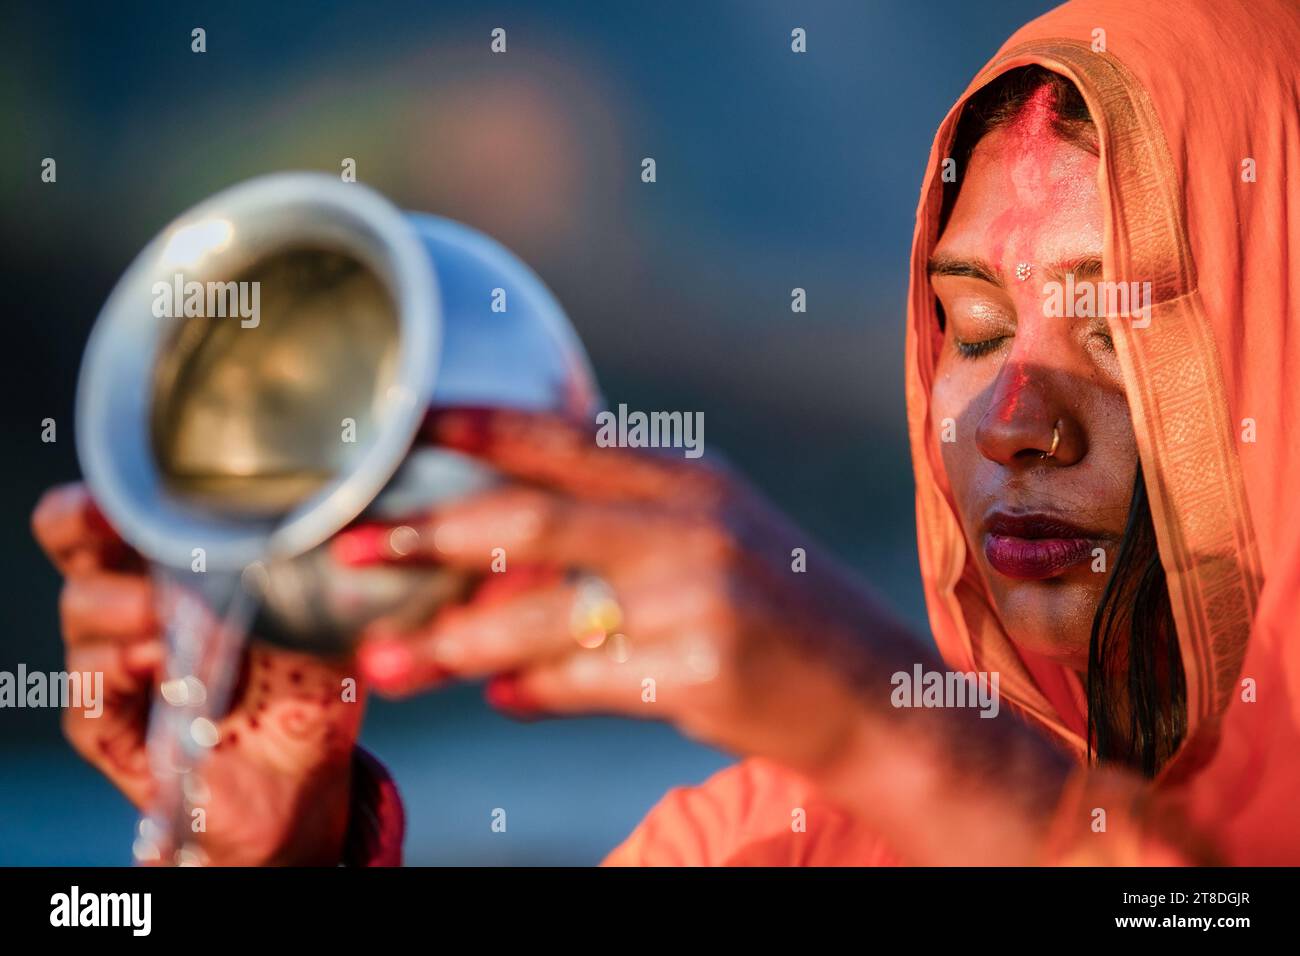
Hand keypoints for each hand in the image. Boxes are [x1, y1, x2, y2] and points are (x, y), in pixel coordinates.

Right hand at [32, 483, 363, 865]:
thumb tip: (341, 509)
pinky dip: (122, 672)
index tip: (142, 479)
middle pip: (70, 535)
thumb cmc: (310, 681)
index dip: (117, 482)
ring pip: (81, 608)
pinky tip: (163, 670)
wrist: (308, 779)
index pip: (122, 501)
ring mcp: (115, 658)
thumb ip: (320, 561)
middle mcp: (134, 596)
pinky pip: (88, 688)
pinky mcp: (108, 724)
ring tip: (183, 619)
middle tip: (124, 523)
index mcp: (179, 558)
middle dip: (87, 519)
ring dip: (131, 605)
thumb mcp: (329, 610)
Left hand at [344, 408, 916, 773]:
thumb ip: (610, 547)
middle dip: (425, 533)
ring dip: (452, 644)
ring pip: (536, 617)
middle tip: (348, 549)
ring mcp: (694, 597)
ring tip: (388, 661)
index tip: (405, 422)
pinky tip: (504, 700)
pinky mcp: (694, 670)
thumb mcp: (710, 549)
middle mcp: (689, 525)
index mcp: (689, 479)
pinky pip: (579, 683)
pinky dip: (530, 692)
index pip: (564, 439)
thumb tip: (494, 584)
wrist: (876, 696)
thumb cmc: (782, 616)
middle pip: (526, 519)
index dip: (478, 426)